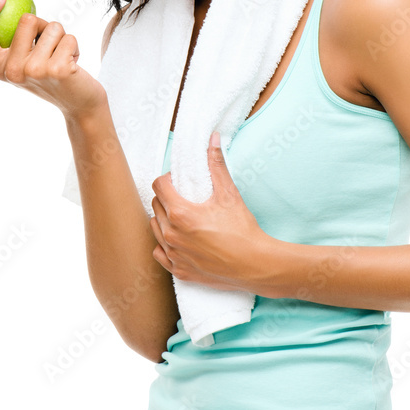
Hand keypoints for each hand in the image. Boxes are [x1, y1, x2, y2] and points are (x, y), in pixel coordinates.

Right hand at [0, 0, 105, 120]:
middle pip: (26, 20)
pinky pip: (69, 37)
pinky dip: (75, 47)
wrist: (79, 106)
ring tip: (63, 58)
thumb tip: (13, 8)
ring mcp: (35, 71)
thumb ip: (17, 45)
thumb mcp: (27, 65)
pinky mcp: (58, 70)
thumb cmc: (53, 77)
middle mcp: (14, 71)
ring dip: (62, 38)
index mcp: (1, 69)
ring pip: (52, 27)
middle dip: (44, 25)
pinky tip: (74, 65)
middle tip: (52, 44)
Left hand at [149, 132, 266, 290]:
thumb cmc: (243, 230)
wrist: (254, 265)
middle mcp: (171, 234)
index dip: (167, 180)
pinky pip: (159, 252)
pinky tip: (179, 241)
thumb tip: (212, 139)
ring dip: (164, 220)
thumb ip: (217, 165)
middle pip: (156, 206)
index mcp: (180, 213)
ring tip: (182, 218)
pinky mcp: (178, 270)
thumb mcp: (229, 194)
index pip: (158, 186)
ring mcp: (173, 254)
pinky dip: (165, 245)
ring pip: (155, 228)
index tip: (178, 182)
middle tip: (184, 198)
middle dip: (167, 198)